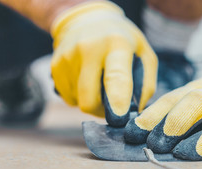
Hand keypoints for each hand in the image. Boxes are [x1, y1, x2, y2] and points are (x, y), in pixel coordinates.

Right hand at [51, 1, 156, 125]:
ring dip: (91, 101)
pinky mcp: (55, 65)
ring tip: (99, 83)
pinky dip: (79, 96)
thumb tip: (136, 113)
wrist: (87, 19)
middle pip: (89, 99)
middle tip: (112, 105)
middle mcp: (88, 49)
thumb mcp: (144, 54)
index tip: (119, 117)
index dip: (117, 100)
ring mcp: (68, 57)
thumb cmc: (122, 41)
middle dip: (101, 111)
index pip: (115, 76)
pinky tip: (87, 80)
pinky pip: (68, 97)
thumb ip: (146, 84)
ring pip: (78, 101)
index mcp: (116, 45)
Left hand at [124, 78, 201, 160]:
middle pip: (198, 101)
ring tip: (184, 152)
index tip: (133, 134)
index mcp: (201, 88)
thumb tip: (137, 134)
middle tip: (156, 143)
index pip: (173, 99)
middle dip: (175, 122)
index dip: (152, 116)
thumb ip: (172, 118)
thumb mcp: (196, 108)